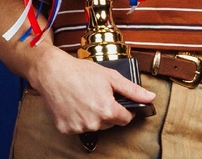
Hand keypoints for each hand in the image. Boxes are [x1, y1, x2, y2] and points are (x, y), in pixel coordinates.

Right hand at [29, 47, 155, 134]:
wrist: (52, 72)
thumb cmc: (80, 72)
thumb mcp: (111, 77)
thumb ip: (132, 90)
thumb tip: (150, 98)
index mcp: (107, 110)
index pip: (126, 119)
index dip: (125, 110)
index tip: (118, 102)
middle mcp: (93, 122)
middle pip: (110, 123)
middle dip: (108, 111)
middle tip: (98, 95)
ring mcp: (79, 127)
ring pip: (94, 126)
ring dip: (93, 116)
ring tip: (85, 98)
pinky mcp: (65, 129)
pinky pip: (78, 127)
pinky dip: (78, 119)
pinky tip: (75, 105)